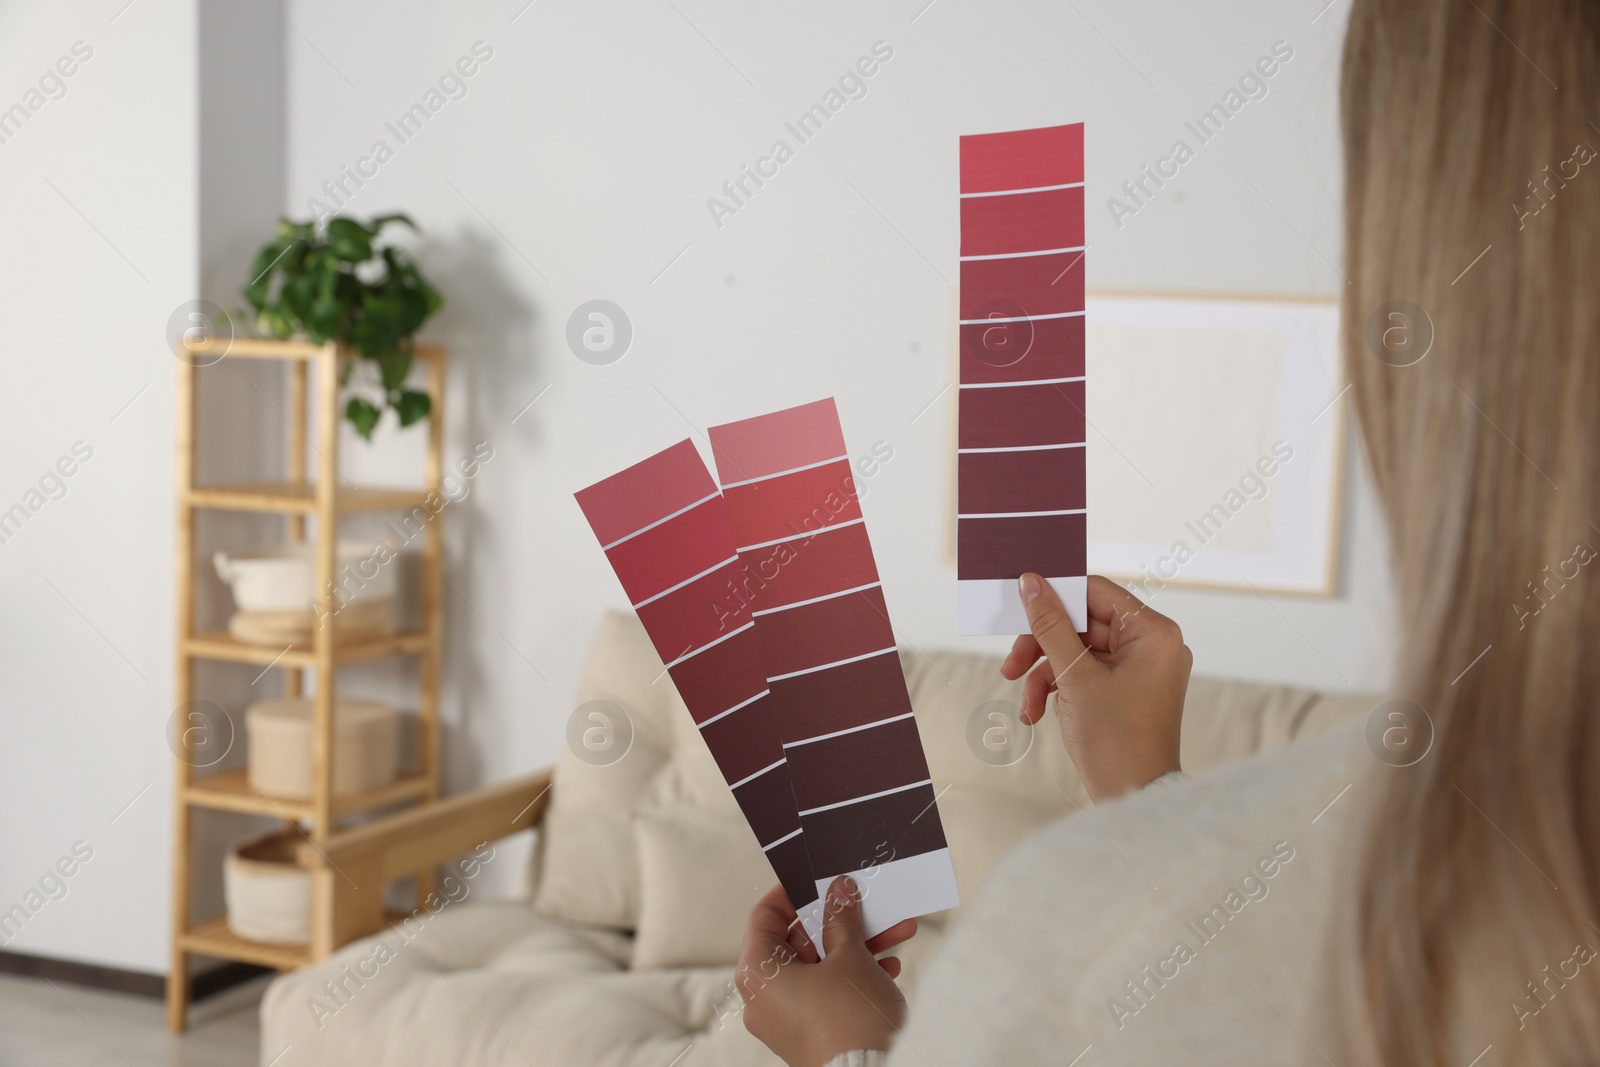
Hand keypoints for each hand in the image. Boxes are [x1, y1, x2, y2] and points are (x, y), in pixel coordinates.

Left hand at [737, 877, 916, 1066]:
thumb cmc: (851, 1020)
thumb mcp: (849, 957)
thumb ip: (841, 918)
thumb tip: (839, 891)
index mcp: (758, 973)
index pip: (765, 916)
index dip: (792, 893)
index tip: (818, 879)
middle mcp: (763, 997)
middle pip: (798, 942)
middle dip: (840, 921)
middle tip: (867, 903)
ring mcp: (786, 1019)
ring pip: (819, 967)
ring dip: (857, 946)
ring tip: (897, 932)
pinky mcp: (809, 1035)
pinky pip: (827, 993)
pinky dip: (853, 976)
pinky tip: (889, 966)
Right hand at [1001, 573, 1190, 801]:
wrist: (1134, 798)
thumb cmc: (1117, 740)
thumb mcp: (1074, 676)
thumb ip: (1050, 626)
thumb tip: (1031, 583)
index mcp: (1153, 633)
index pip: (1095, 592)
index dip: (1055, 597)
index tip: (1020, 607)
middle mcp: (1153, 646)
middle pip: (1082, 624)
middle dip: (1042, 648)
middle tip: (1011, 665)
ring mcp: (1141, 670)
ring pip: (1078, 652)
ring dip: (1045, 675)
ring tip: (1026, 704)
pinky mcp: (1127, 691)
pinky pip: (1085, 674)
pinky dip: (1059, 689)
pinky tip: (1040, 713)